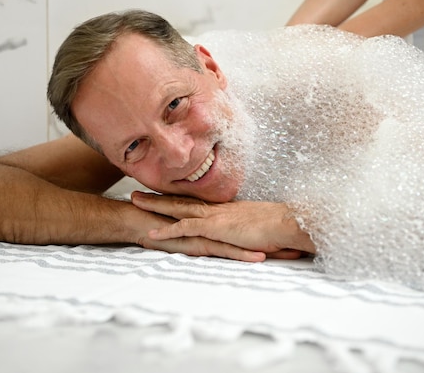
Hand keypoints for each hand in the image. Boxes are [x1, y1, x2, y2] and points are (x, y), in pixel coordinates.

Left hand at [130, 191, 315, 258]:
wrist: (289, 222)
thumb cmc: (281, 225)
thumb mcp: (260, 224)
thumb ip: (248, 226)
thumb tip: (246, 230)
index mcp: (227, 208)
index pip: (197, 200)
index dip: (178, 196)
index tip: (163, 192)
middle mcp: (217, 208)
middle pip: (182, 198)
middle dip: (158, 194)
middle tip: (137, 189)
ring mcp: (215, 216)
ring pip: (178, 207)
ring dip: (155, 205)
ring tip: (134, 201)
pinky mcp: (216, 228)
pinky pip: (186, 228)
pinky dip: (168, 231)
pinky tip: (151, 235)